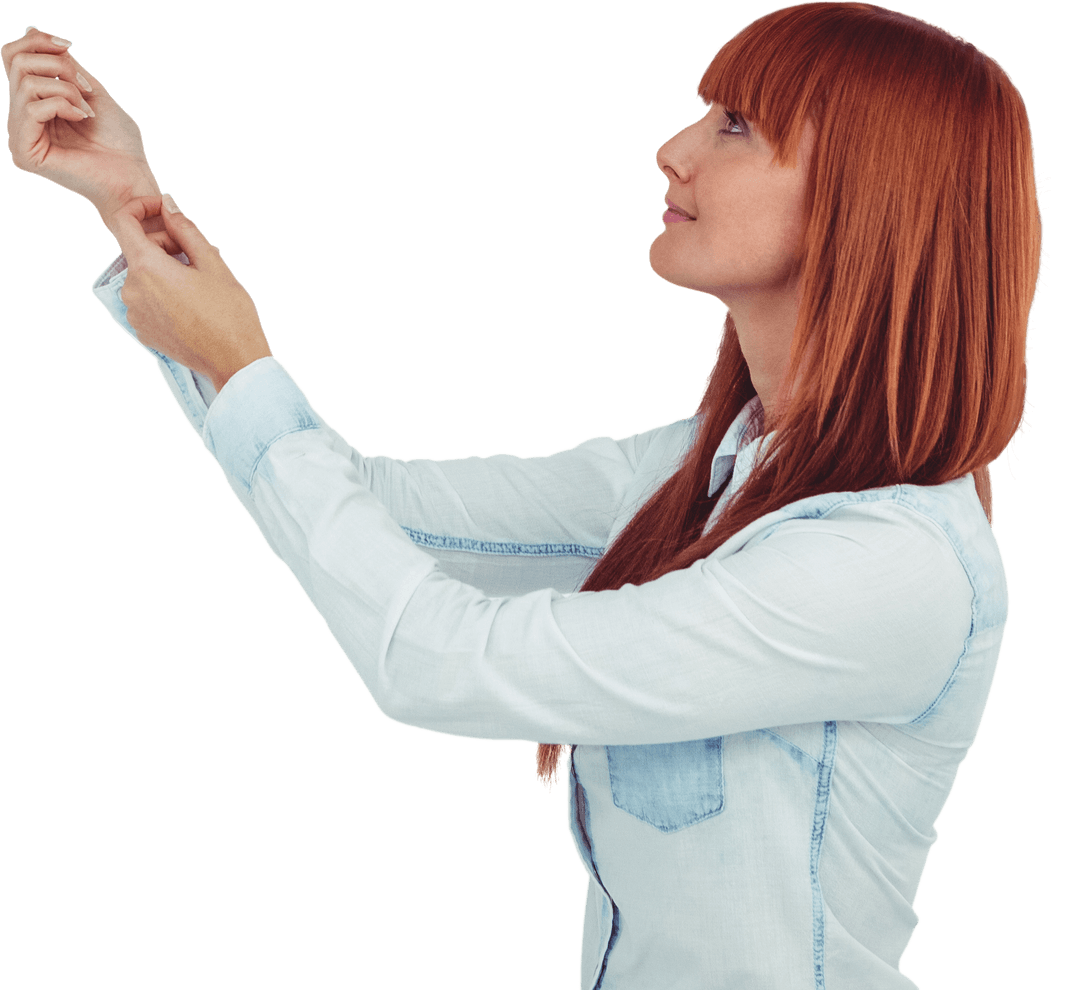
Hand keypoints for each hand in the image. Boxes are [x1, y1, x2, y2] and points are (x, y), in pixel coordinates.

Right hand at [3, 26, 180, 253]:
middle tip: (86, 89)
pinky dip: (63, 105)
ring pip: (26, 82)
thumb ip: (61, 64)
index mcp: (34, 104)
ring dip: (66, 88)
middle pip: (15, 62)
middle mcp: (22, 119)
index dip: (38, 41)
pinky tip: (82, 119)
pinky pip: (33, 107)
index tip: (70, 46)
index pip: (13, 57)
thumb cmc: (120, 143)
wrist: (135, 177)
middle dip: (57, 65)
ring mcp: (21, 136)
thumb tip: (30, 29)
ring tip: (87, 110)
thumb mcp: (90, 90)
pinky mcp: (25, 152)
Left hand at [112, 193, 272, 392]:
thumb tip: (168, 203)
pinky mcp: (143, 331)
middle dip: (166, 246)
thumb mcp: (213, 263)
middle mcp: (132, 289)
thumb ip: (185, 229)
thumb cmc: (229, 313)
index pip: (124, 222)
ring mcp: (135, 313)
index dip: (142, 207)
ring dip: (167, 271)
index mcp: (147, 267)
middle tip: (201, 256)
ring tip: (200, 283)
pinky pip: (147, 300)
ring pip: (145, 276)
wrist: (234, 361)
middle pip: (139, 251)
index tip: (164, 211)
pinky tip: (191, 303)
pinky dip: (164, 294)